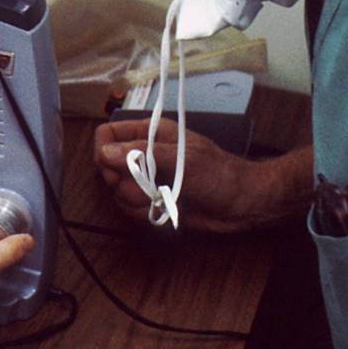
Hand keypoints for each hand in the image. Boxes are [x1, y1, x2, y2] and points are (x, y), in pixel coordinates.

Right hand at [94, 118, 311, 232]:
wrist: (243, 204)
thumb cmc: (219, 174)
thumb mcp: (183, 158)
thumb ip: (143, 155)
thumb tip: (104, 153)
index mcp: (150, 134)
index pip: (107, 135)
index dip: (105, 153)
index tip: (117, 170)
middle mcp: (144, 155)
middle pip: (108, 168)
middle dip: (124, 184)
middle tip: (146, 188)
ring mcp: (147, 180)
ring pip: (119, 193)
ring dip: (138, 202)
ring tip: (165, 199)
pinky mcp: (153, 202)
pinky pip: (133, 210)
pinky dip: (147, 214)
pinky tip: (169, 210)